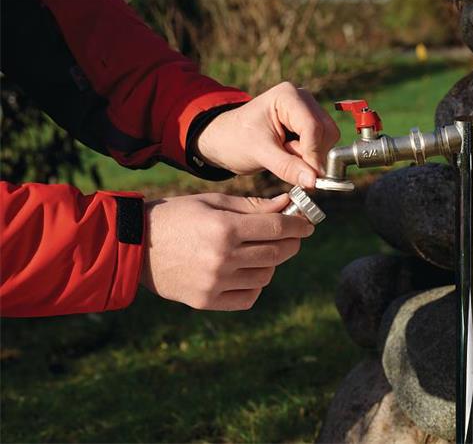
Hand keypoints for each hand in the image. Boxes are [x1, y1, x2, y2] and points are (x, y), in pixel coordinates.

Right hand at [141, 193, 313, 310]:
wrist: (133, 245)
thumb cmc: (175, 216)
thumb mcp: (212, 202)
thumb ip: (251, 206)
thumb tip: (286, 206)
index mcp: (224, 229)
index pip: (278, 228)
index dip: (299, 225)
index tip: (308, 224)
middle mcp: (223, 258)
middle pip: (276, 253)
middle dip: (291, 242)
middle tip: (292, 235)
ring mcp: (215, 283)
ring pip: (265, 276)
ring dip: (271, 263)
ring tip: (261, 251)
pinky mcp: (206, 301)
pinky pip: (248, 297)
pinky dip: (254, 284)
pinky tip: (246, 270)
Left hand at [196, 82, 339, 187]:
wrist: (225, 140)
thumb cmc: (236, 140)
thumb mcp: (260, 154)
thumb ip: (288, 167)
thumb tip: (314, 181)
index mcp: (288, 96)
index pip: (313, 126)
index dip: (313, 154)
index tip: (311, 179)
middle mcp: (302, 99)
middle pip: (326, 132)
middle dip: (313, 155)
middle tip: (294, 170)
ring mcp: (307, 111)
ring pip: (328, 140)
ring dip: (312, 157)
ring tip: (285, 158)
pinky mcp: (309, 125)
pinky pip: (322, 145)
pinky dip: (310, 158)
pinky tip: (290, 157)